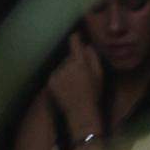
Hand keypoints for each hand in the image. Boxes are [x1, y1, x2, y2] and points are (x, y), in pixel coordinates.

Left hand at [49, 33, 106, 149]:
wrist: (81, 113)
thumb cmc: (93, 95)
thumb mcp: (99, 75)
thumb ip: (93, 57)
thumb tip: (87, 44)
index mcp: (80, 62)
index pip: (74, 42)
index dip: (75, 38)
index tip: (76, 35)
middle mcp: (66, 65)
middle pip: (68, 57)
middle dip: (73, 62)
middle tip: (81, 76)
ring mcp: (57, 73)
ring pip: (62, 66)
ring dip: (66, 71)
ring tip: (74, 85)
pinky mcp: (50, 81)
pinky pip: (56, 75)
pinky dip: (60, 79)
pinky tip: (67, 89)